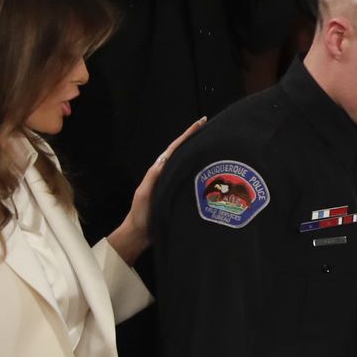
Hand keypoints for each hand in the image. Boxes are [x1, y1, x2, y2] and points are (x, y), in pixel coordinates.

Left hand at [107, 116, 206, 264]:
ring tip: (215, 146)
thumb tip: (166, 158)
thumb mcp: (145, 193)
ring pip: (189, 164)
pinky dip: (202, 172)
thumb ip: (154, 177)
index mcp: (160, 170)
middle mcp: (168, 174)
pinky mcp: (180, 195)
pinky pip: (193, 179)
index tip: (201, 122)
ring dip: (200, 154)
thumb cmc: (141, 215)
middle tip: (213, 129)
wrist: (140, 234)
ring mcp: (174, 184)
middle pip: (184, 152)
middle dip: (197, 139)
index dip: (188, 134)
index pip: (175, 148)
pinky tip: (213, 171)